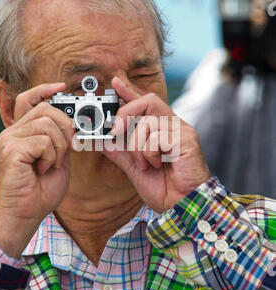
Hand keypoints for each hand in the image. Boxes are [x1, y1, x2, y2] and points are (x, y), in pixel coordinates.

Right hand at [0, 83, 74, 256]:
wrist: (24, 214)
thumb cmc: (40, 190)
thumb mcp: (57, 159)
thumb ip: (61, 140)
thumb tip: (73, 124)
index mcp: (23, 132)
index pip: (30, 99)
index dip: (46, 89)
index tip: (62, 87)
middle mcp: (13, 132)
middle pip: (46, 109)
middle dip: (66, 127)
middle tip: (67, 150)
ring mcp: (10, 139)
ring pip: (48, 124)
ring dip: (60, 147)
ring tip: (51, 164)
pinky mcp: (11, 149)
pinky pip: (44, 141)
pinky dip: (51, 157)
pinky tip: (42, 170)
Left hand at [103, 77, 210, 213]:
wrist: (183, 207)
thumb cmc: (165, 189)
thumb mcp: (135, 168)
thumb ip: (120, 152)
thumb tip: (102, 139)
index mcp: (162, 130)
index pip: (145, 103)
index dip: (129, 91)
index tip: (115, 82)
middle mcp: (173, 126)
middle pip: (147, 100)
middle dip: (125, 113)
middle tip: (115, 131)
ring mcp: (182, 131)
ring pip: (147, 122)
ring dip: (137, 146)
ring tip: (146, 164)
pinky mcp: (187, 140)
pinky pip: (156, 137)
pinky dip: (149, 154)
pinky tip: (157, 165)